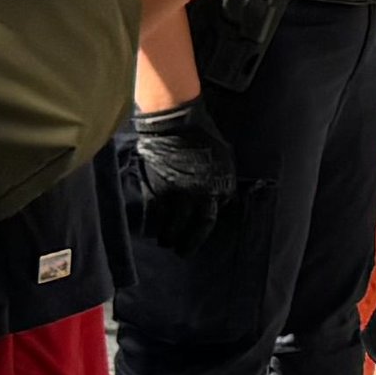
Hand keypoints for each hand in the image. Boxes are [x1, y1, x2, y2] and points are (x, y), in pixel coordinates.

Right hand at [117, 100, 234, 248]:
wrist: (176, 123)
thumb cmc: (204, 138)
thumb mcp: (225, 159)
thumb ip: (222, 181)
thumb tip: (221, 200)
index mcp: (219, 187)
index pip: (211, 220)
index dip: (201, 233)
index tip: (195, 240)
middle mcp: (200, 194)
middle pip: (193, 228)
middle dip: (186, 243)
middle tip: (179, 251)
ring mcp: (178, 193)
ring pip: (172, 224)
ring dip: (168, 235)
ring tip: (164, 241)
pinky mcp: (158, 187)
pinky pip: (155, 211)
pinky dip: (152, 222)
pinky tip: (150, 227)